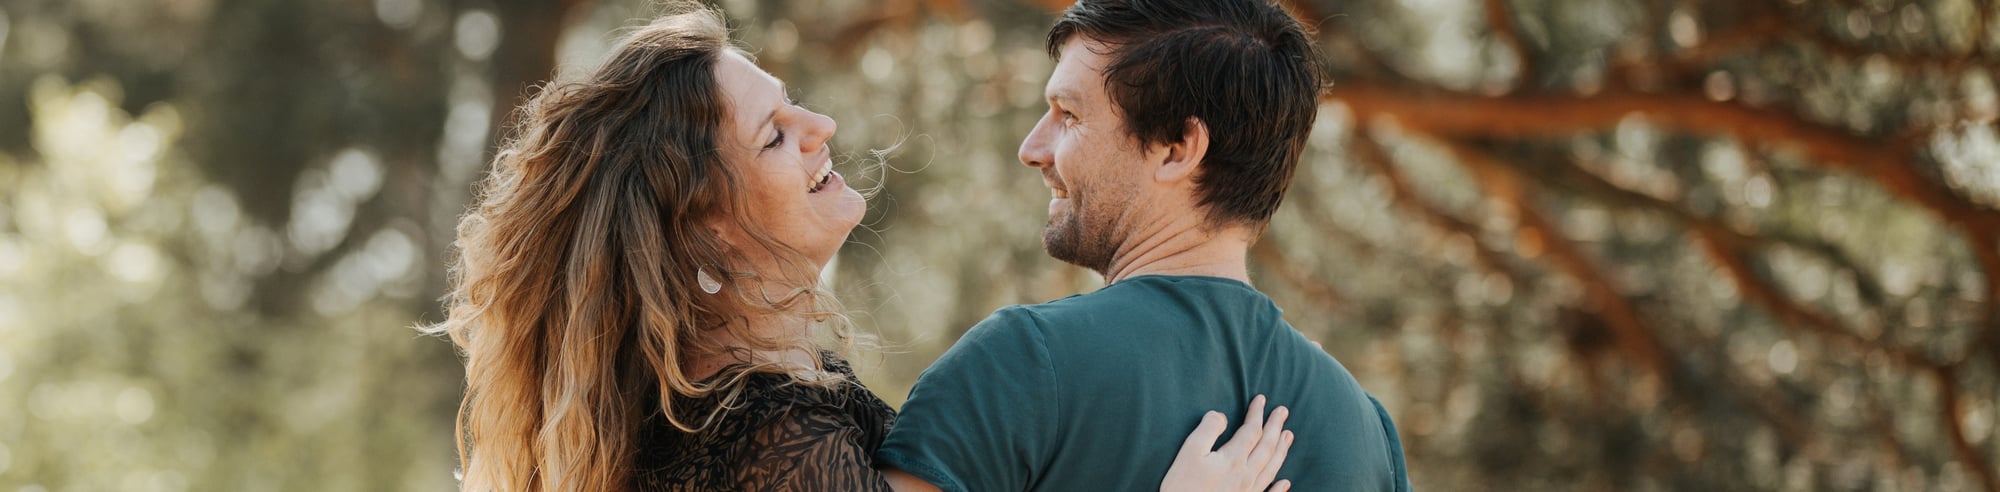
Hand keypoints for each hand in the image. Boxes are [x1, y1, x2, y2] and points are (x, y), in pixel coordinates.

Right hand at [1159, 395, 1294, 491]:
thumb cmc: (1182, 486)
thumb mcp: (1189, 452)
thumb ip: (1207, 430)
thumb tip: (1221, 416)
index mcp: (1233, 459)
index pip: (1252, 431)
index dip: (1257, 413)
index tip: (1261, 399)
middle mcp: (1246, 475)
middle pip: (1266, 447)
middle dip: (1275, 427)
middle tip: (1283, 411)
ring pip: (1271, 468)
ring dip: (1281, 450)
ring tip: (1288, 436)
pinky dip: (1279, 488)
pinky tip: (1285, 482)